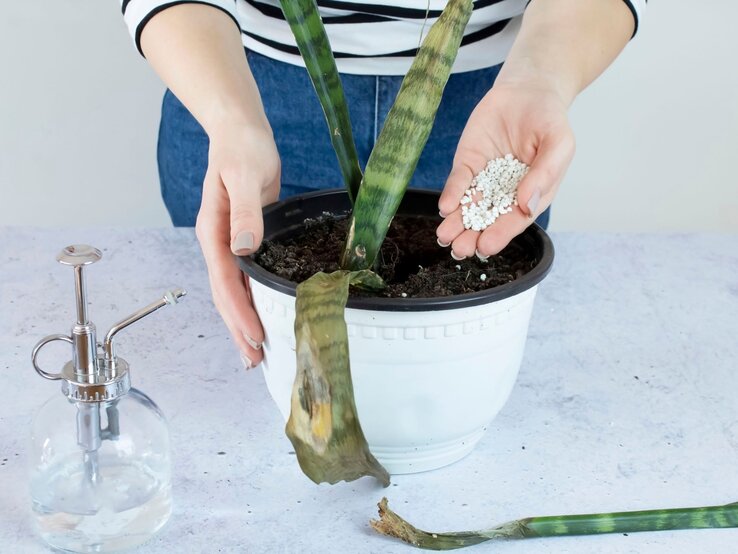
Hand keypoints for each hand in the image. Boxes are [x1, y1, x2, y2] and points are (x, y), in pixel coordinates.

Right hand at [195, 124, 279, 367]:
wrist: (242, 133)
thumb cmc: (242, 149)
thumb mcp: (246, 176)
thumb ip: (246, 213)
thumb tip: (244, 248)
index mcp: (214, 233)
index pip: (225, 281)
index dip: (239, 311)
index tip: (254, 336)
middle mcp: (220, 243)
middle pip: (226, 295)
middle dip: (238, 328)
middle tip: (254, 360)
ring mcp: (232, 243)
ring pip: (235, 291)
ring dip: (244, 320)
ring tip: (256, 350)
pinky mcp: (247, 239)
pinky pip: (248, 277)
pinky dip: (254, 298)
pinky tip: (263, 313)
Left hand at [436, 78, 575, 258]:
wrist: (528, 90)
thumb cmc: (550, 120)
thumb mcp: (559, 144)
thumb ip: (545, 174)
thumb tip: (526, 206)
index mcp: (533, 196)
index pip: (515, 220)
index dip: (501, 234)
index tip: (486, 245)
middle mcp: (507, 193)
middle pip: (488, 220)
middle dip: (473, 236)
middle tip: (460, 249)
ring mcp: (486, 180)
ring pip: (469, 207)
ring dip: (457, 223)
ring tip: (445, 237)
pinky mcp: (468, 164)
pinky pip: (459, 183)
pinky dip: (452, 195)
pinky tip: (445, 207)